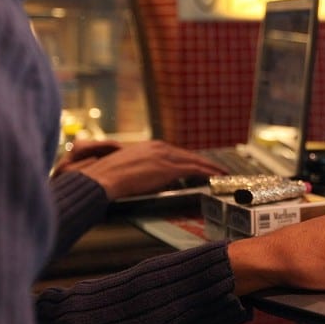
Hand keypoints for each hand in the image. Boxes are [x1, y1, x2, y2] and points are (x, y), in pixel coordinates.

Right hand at [54, 139, 224, 198]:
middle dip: (204, 162)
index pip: (176, 153)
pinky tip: (214, 177)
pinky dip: (206, 172)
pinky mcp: (168, 167)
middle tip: (217, 169)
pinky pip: (193, 169)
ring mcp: (164, 156)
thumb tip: (151, 178)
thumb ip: (143, 169)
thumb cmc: (109, 176)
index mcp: (150, 146)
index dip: (190, 160)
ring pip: (194, 161)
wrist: (103, 178)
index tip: (200, 165)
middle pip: (188, 155)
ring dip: (210, 167)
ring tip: (221, 173)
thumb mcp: (128, 167)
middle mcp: (159, 147)